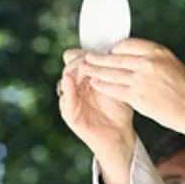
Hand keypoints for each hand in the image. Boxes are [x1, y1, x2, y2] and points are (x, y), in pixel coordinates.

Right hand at [59, 48, 135, 183]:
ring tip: (81, 66)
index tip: (97, 51)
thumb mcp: (118, 86)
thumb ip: (112, 70)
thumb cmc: (119, 110)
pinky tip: (69, 81)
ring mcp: (71, 99)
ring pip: (65, 78)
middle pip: (70, 65)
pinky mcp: (69, 113)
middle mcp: (76, 86)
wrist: (119, 134)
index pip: (77, 57)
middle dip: (79, 59)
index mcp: (86, 78)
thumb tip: (117, 49)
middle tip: (89, 58)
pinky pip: (65, 99)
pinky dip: (67, 89)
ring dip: (73, 71)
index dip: (86, 52)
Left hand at [78, 38, 184, 137]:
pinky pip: (114, 88)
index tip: (108, 53)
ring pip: (112, 72)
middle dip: (99, 58)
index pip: (126, 44)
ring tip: (85, 69)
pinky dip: (103, 86)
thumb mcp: (172, 65)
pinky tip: (96, 84)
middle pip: (116, 57)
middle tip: (86, 57)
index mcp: (158, 51)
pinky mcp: (138, 95)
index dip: (114, 49)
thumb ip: (153, 61)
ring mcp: (141, 78)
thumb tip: (135, 61)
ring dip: (96, 71)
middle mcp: (148, 62)